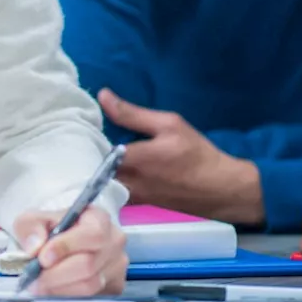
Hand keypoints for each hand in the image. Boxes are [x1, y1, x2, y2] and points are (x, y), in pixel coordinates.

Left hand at [12, 206, 127, 295]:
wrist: (60, 244)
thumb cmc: (50, 230)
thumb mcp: (33, 220)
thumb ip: (31, 227)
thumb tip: (35, 246)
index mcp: (99, 219)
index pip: (92, 235)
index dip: (66, 247)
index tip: (42, 258)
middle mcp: (114, 242)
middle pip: (89, 264)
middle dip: (56, 274)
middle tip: (34, 279)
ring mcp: (116, 266)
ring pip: (90, 285)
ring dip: (59, 289)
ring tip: (39, 286)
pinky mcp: (114, 287)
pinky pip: (91, 299)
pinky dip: (67, 298)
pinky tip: (52, 292)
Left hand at [99, 89, 263, 224]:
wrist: (220, 189)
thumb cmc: (197, 154)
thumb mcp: (169, 124)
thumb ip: (132, 113)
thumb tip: (103, 96)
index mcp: (133, 160)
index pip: (94, 148)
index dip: (85, 137)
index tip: (81, 125)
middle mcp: (127, 182)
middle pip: (95, 167)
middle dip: (88, 153)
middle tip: (84, 136)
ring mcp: (132, 198)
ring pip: (104, 181)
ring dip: (98, 167)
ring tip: (98, 150)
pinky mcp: (139, 205)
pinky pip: (115, 191)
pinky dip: (110, 179)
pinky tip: (114, 167)